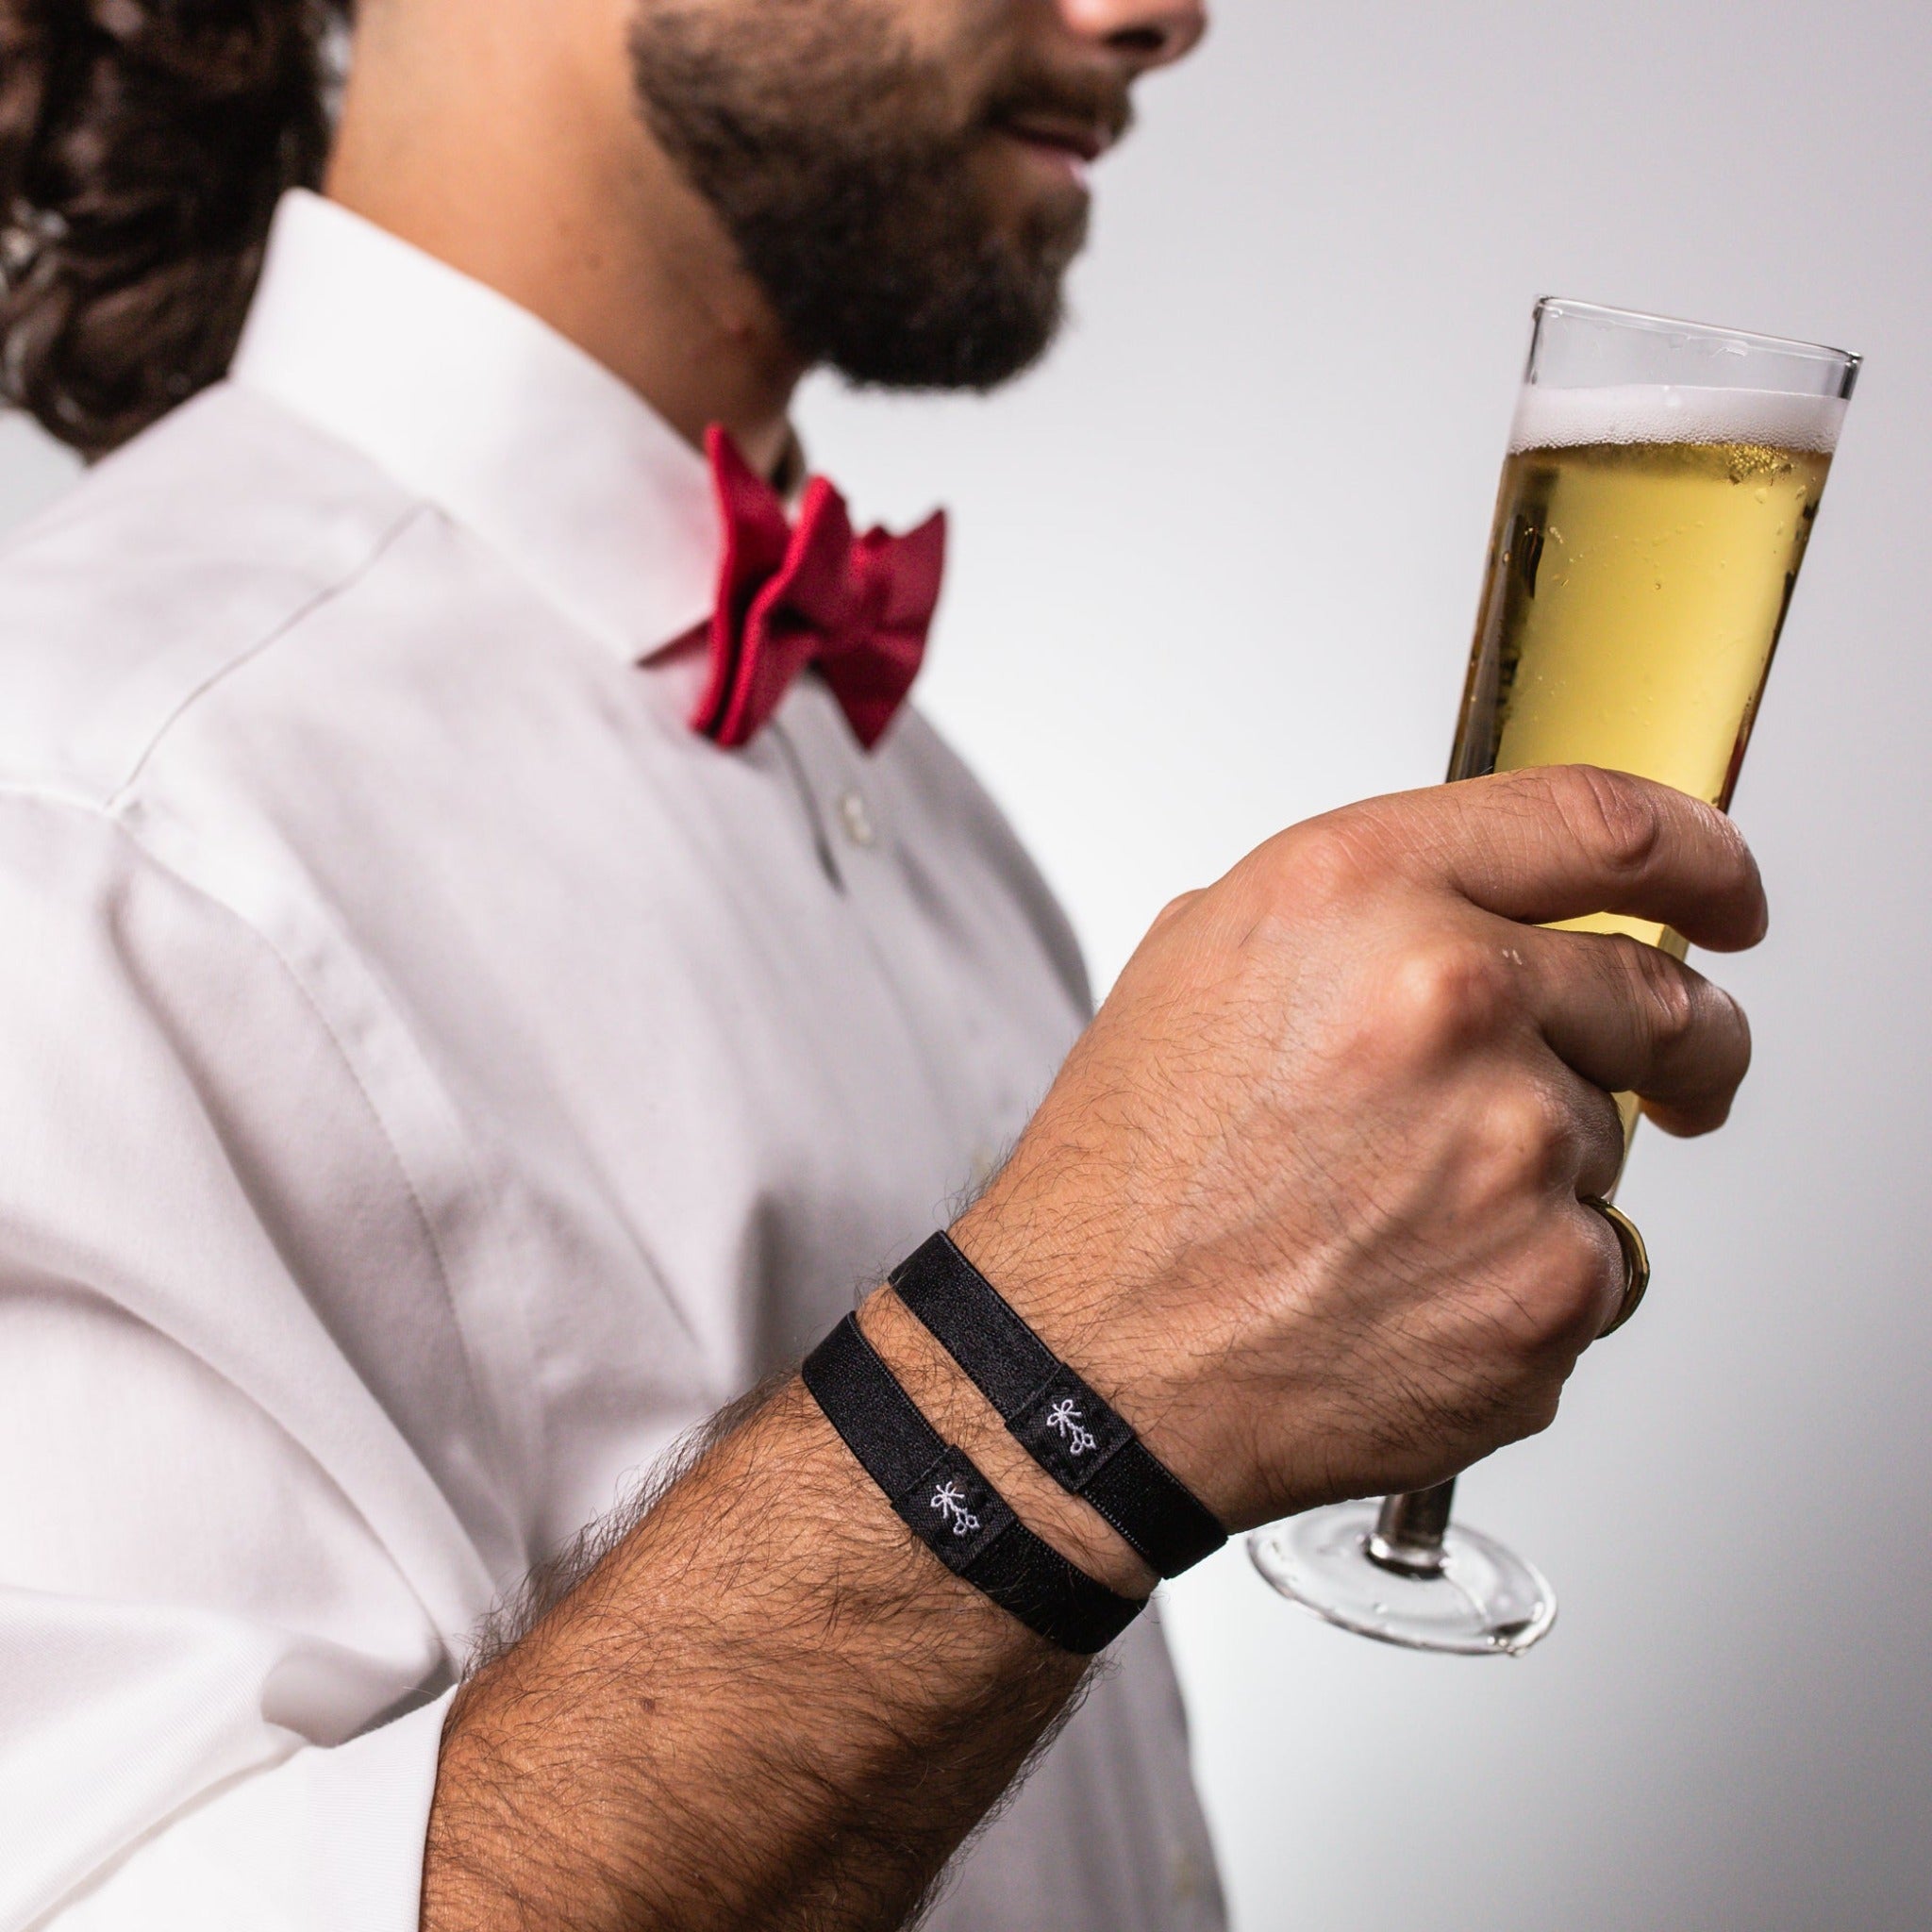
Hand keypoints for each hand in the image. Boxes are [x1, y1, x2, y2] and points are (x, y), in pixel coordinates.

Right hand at [954, 765, 1763, 1529]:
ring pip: (1613, 1136)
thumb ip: (1372, 905)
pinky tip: (1415, 1288)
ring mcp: (1514, 1145)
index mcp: (1357, 894)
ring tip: (1402, 1217)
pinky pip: (1603, 1258)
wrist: (1095, 1364)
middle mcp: (1449, 997)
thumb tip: (1494, 910)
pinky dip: (1529, 1276)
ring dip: (1544, 1169)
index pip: (1605, 825)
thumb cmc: (1133, 1175)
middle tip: (1622, 1085)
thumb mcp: (1208, 960)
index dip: (1697, 856)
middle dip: (1668, 1042)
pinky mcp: (1552, 1283)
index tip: (1723, 894)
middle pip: (1659, 993)